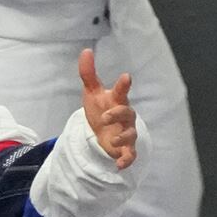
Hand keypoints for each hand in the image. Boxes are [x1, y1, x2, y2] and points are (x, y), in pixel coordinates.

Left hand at [76, 49, 138, 167]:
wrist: (101, 131)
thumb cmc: (100, 107)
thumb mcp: (91, 92)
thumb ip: (88, 73)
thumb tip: (86, 51)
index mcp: (116, 100)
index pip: (121, 90)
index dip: (123, 84)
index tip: (126, 77)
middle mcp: (124, 116)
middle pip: (128, 113)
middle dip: (118, 114)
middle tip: (104, 117)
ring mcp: (126, 132)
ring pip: (131, 134)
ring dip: (122, 137)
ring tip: (111, 139)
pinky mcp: (125, 148)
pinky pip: (131, 154)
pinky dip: (127, 160)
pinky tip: (120, 165)